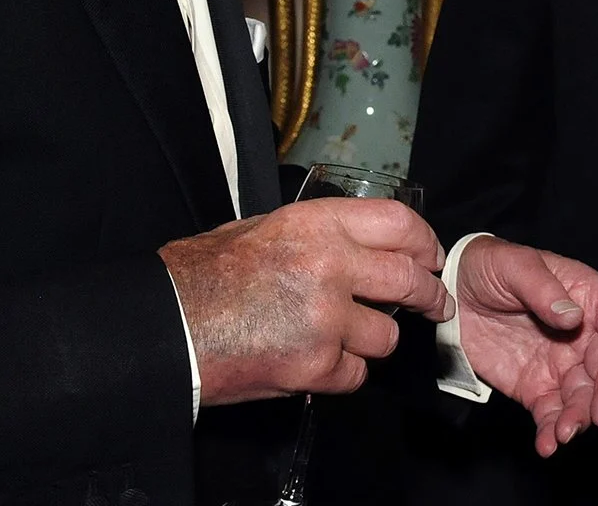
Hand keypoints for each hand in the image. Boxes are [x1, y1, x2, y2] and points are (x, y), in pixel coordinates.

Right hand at [159, 197, 449, 404]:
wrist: (164, 327)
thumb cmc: (202, 277)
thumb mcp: (261, 227)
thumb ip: (317, 232)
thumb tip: (361, 242)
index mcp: (316, 225)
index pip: (398, 224)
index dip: (423, 242)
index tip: (431, 257)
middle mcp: (330, 267)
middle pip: (409, 280)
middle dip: (428, 296)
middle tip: (433, 304)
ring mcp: (326, 319)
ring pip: (386, 335)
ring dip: (372, 340)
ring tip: (343, 337)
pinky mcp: (315, 366)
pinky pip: (356, 374)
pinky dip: (341, 373)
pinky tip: (315, 362)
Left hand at [454, 236, 597, 457]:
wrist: (453, 291)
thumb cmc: (491, 265)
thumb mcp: (516, 265)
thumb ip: (544, 291)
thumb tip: (573, 317)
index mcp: (590, 298)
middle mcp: (584, 335)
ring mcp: (562, 364)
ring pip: (585, 397)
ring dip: (581, 418)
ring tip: (564, 432)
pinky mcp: (537, 387)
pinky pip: (552, 413)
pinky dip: (552, 431)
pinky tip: (547, 444)